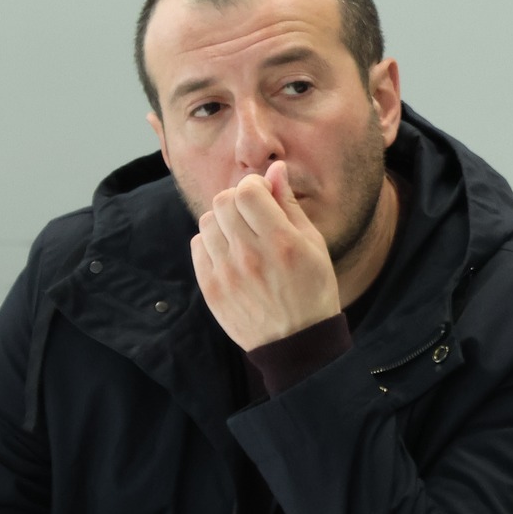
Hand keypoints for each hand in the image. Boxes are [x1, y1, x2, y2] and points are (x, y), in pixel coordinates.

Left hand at [191, 161, 341, 350]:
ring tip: (241, 237)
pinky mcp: (211, 288)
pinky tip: (230, 254)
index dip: (254, 186)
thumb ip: (290, 205)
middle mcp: (251, 255)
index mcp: (282, 242)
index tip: (263, 196)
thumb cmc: (312, 289)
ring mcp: (227, 273)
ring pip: (208, 222)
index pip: (248, 191)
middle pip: (223, 201)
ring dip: (223, 222)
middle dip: (238, 200)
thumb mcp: (314, 245)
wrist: (296, 343)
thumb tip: (274, 170)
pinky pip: (198, 246)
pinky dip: (212, 243)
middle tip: (252, 215)